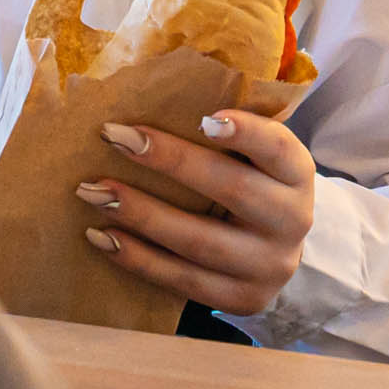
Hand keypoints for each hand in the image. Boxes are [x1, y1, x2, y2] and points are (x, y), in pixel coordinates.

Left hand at [76, 108, 316, 315]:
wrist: (273, 250)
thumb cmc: (247, 183)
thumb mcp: (252, 155)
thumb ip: (220, 128)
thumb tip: (149, 89)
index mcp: (297, 174)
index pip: (277, 148)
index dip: (246, 132)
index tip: (204, 116)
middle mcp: (292, 220)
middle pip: (232, 189)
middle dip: (170, 161)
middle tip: (114, 136)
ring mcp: (269, 266)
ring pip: (200, 242)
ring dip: (140, 215)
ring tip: (92, 191)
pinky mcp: (243, 299)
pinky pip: (183, 281)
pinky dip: (138, 259)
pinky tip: (100, 236)